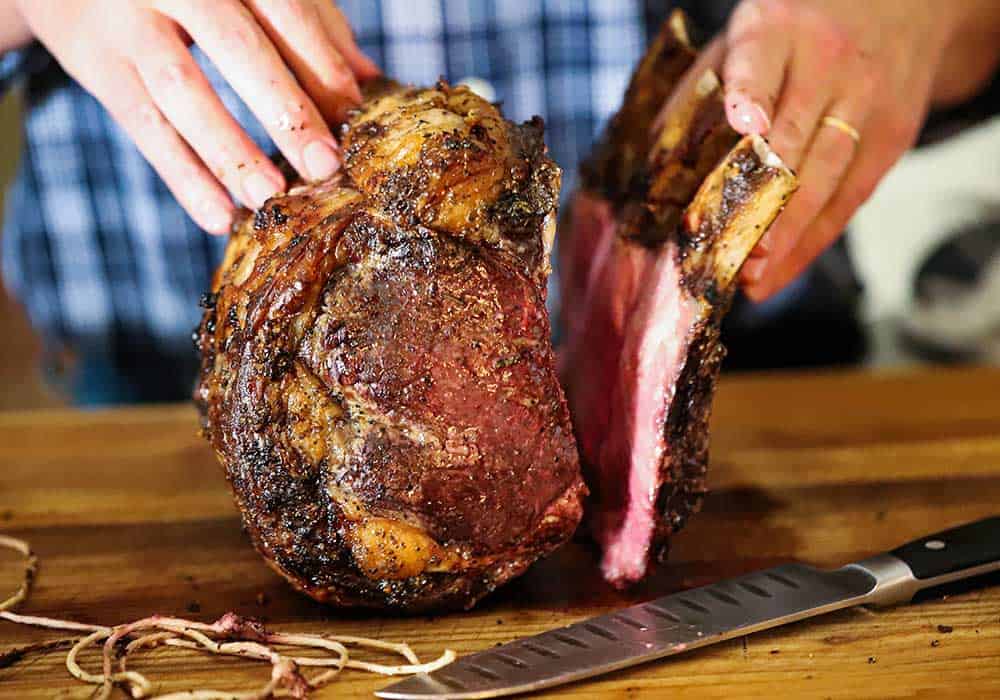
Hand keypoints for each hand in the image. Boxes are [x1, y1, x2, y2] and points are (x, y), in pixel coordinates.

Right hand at [15, 0, 378, 232]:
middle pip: (234, 45)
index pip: (280, 6)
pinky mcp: (94, 61)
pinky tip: (219, 216)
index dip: (319, 61)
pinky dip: (183, 176)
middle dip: (284, 109)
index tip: (352, 114)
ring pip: (182, 90)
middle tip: (323, 165)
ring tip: (269, 199)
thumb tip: (367, 80)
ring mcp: (126, 19)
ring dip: (230, 151)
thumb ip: (309, 23)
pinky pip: (143, 126)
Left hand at [699, 0, 999, 300]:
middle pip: (794, 140)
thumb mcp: (743, 38)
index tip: (743, 128)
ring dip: (788, 234)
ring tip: (752, 275)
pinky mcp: (893, 135)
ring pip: (827, 177)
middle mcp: (829, 63)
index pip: (761, 63)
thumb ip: (700, 90)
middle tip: (732, 249)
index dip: (750, 95)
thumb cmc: (794, 32)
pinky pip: (851, 199)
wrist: (899, 6)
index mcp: (778, 31)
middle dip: (762, 201)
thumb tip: (653, 165)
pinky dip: (813, 242)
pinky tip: (779, 272)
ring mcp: (867, 101)